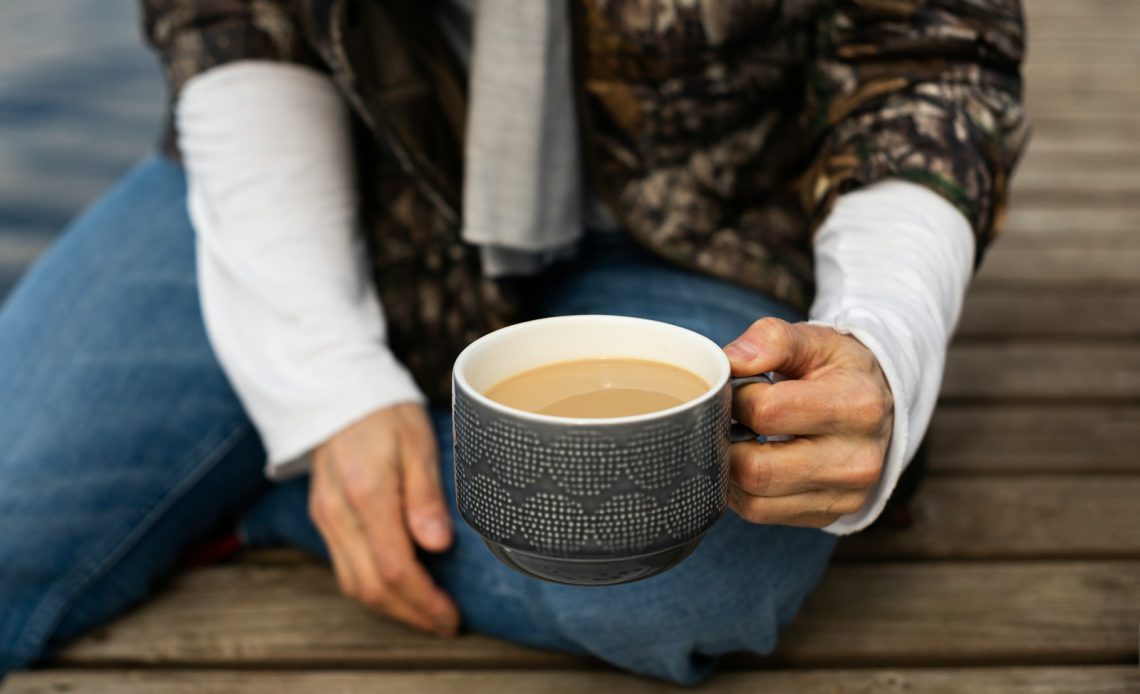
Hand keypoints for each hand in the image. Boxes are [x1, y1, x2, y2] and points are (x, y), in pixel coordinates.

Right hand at [308, 403, 458, 635]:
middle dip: (410, 615)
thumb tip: (439, 545)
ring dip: (392, 609)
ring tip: (428, 615)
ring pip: (353, 584)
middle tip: (446, 624)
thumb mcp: (417, 442)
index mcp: (366, 492)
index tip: (451, 616)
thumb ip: (426, 495)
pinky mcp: (323, 518)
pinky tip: (401, 589)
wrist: (337, 389)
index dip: (423, 600)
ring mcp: (326, 517)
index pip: (393, 566)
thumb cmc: (386, 412)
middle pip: (370, 586)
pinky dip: (374, 588)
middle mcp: (338, 513)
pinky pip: (345, 568)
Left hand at [723, 318, 893, 527]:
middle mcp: (858, 459)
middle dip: (727, 441)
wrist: (877, 405)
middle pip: (757, 468)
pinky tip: (747, 462)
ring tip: (736, 439)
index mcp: (858, 406)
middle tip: (726, 420)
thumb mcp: (814, 341)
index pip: (767, 412)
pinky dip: (741, 491)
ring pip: (754, 499)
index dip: (737, 398)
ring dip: (729, 469)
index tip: (737, 389)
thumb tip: (732, 361)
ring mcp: (846, 494)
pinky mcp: (829, 514)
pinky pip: (761, 513)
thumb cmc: (837, 370)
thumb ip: (772, 340)